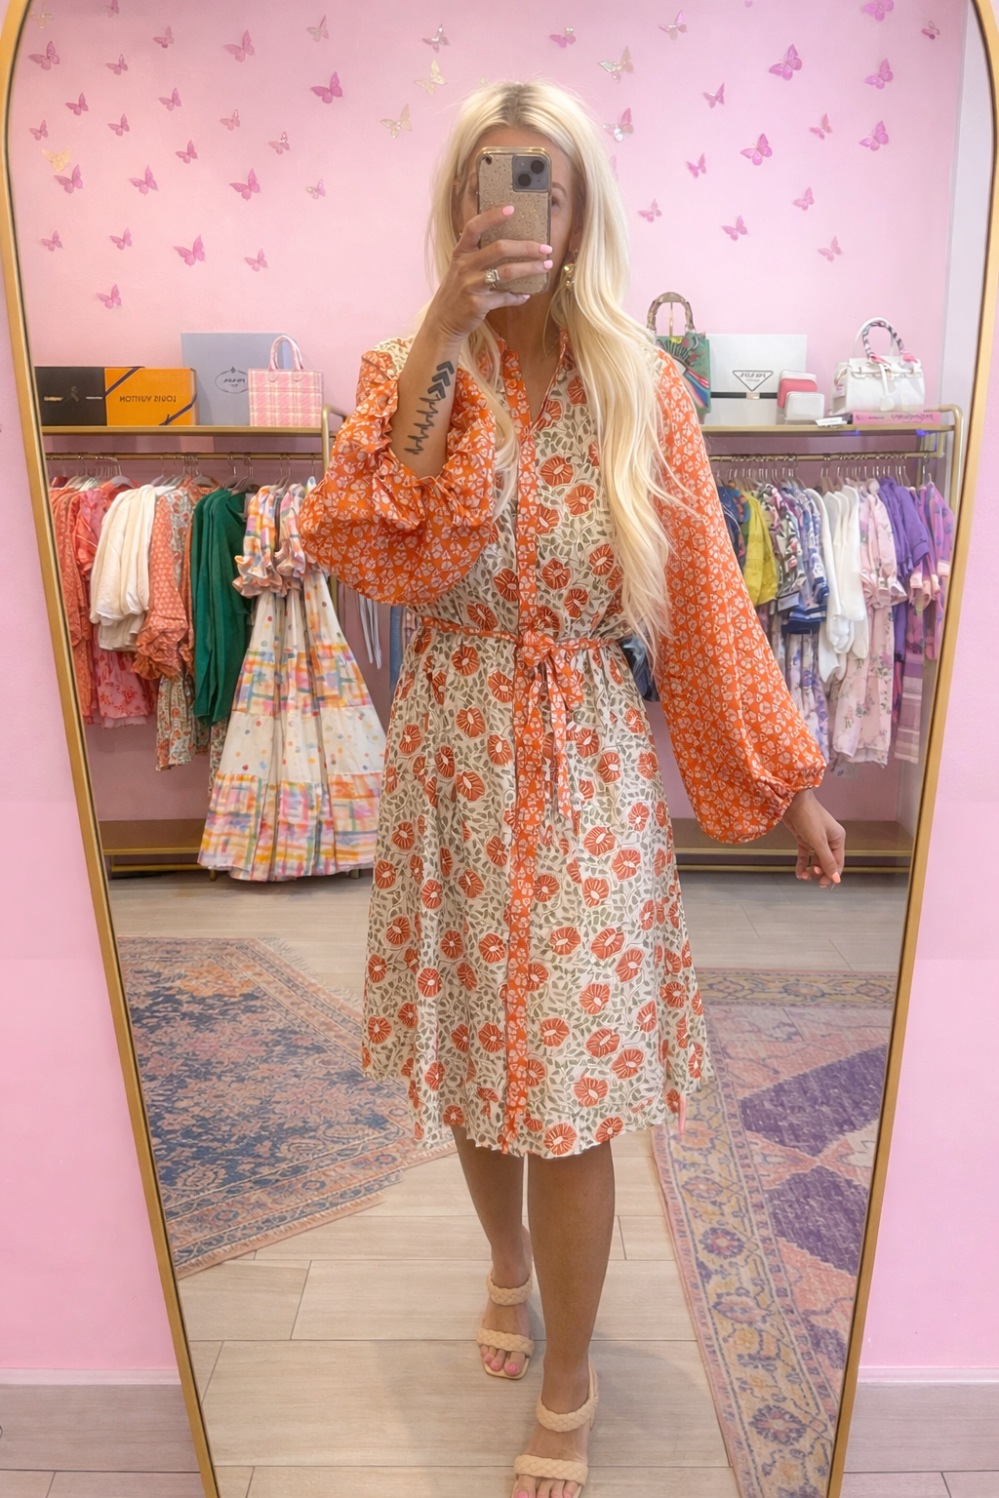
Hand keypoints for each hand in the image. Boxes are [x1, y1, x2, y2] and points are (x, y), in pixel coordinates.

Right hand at [427, 204, 552, 344]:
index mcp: (461, 253)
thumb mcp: (460, 268)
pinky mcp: (477, 304)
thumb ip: (478, 254)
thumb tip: (511, 244)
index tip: (511, 208)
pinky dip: (518, 296)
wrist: (443, 321)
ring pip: (506, 272)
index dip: (492, 216)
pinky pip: (504, 297)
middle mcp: (464, 266)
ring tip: (545, 267)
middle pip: (499, 248)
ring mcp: (470, 285)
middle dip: (526, 247)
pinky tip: (526, 295)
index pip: (474, 227)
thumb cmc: (457, 291)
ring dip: (530, 268)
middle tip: (545, 248)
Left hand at [782, 789, 845, 887]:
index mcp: (838, 839)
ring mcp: (816, 840)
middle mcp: (829, 840)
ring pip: (816, 861)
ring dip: (810, 870)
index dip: (832, 875)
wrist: (791, 801)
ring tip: (802, 876)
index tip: (823, 884)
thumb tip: (837, 879)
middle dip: (820, 873)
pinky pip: (806, 856)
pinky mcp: (804, 839)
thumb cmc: (808, 817)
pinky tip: (798, 872)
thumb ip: (827, 860)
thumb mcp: (819, 841)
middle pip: (827, 863)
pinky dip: (802, 864)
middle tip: (810, 878)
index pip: (838, 863)